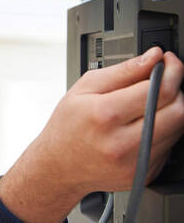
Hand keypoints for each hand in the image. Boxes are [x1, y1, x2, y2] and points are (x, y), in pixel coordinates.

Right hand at [0, 47, 183, 222]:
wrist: (59, 165)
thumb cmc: (68, 124)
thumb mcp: (85, 87)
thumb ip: (122, 71)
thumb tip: (152, 57)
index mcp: (105, 114)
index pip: (157, 89)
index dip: (171, 70)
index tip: (169, 61)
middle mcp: (123, 142)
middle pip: (176, 111)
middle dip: (176, 88)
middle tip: (166, 78)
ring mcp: (136, 163)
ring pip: (177, 129)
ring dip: (171, 108)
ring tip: (151, 101)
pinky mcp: (145, 175)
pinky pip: (169, 145)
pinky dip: (163, 129)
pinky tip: (144, 124)